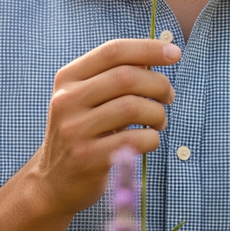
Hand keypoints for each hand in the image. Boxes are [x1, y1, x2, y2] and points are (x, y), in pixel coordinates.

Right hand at [30, 38, 179, 216]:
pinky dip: (152, 138)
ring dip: (158, 113)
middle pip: (126, 77)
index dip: (148, 48)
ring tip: (159, 122)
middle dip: (159, 84)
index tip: (175, 53)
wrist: (54, 182)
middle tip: (168, 97)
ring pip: (133, 107)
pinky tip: (149, 141)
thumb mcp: (89, 99)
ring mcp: (73, 130)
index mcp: (68, 78)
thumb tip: (160, 54)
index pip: (113, 51)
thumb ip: (117, 75)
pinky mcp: (86, 158)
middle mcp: (66, 100)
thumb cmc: (85, 132)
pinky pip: (134, 139)